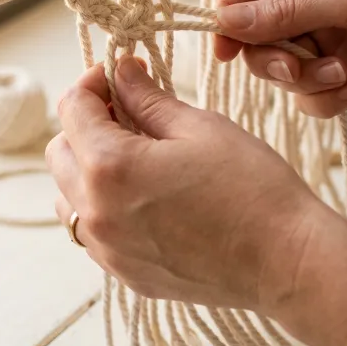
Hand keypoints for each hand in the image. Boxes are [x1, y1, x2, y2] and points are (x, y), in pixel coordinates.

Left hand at [46, 55, 340, 313]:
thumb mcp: (199, 127)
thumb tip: (121, 72)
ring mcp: (108, 250)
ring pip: (67, 194)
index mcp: (110, 167)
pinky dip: (102, 204)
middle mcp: (96, 213)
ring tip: (133, 154)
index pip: (72, 108)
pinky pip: (92, 230)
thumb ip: (147, 97)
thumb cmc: (252, 187)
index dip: (93, 81)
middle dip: (84, 122)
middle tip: (126, 110)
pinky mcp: (125, 273)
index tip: (117, 73)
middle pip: (59, 151)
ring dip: (86, 166)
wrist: (287, 263)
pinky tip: (143, 195)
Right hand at [215, 0, 346, 116]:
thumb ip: (285, 11)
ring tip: (342, 76)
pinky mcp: (341, 76)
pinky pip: (307, 94)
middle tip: (296, 68)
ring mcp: (325, 40)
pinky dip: (324, 98)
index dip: (230, 13)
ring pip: (280, 67)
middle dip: (272, 56)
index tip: (223, 47)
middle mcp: (312, 1)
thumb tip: (226, 18)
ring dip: (305, 79)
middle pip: (256, 32)